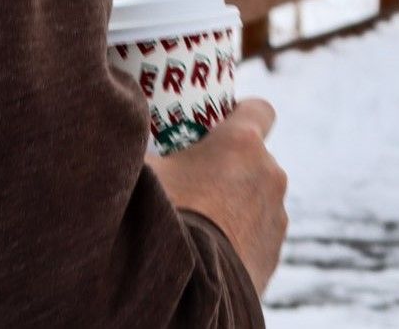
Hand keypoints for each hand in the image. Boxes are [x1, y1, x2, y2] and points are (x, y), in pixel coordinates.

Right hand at [144, 98, 287, 294]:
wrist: (189, 290)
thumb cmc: (166, 216)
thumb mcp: (144, 169)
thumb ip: (144, 145)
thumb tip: (121, 128)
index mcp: (242, 142)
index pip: (260, 108)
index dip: (241, 113)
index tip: (219, 125)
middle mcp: (269, 173)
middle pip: (256, 156)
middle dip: (232, 163)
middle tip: (197, 176)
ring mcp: (277, 215)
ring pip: (259, 195)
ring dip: (238, 201)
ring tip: (202, 218)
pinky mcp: (275, 252)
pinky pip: (259, 231)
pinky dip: (241, 233)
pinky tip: (212, 244)